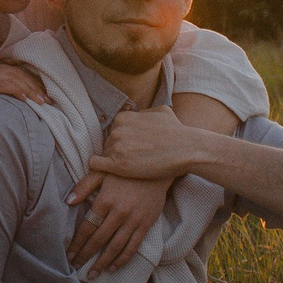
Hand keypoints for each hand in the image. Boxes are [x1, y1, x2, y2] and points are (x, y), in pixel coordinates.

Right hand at [0, 58, 49, 116]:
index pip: (15, 72)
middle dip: (35, 86)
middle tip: (49, 99)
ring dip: (30, 89)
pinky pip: (1, 84)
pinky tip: (26, 99)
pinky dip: (16, 90)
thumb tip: (8, 106)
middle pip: (17, 73)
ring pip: (13, 77)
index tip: (43, 95)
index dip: (31, 82)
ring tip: (42, 101)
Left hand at [66, 171, 171, 274]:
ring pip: (115, 247)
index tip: (69, 255)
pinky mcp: (147, 223)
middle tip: (75, 268)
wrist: (158, 164)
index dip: (77, 243)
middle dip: (86, 255)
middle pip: (99, 239)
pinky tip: (113, 268)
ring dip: (102, 262)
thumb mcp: (102, 170)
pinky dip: (123, 259)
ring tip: (92, 274)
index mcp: (105, 200)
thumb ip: (84, 186)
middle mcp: (119, 212)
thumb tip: (68, 201)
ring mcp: (134, 220)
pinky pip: (133, 246)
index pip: (87, 227)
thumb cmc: (126, 167)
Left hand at [79, 105, 204, 182]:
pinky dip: (100, 168)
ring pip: (105, 154)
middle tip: (135, 159)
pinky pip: (95, 164)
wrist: (186, 149)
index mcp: (123, 117)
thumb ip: (144, 112)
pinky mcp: (118, 165)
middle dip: (119, 150)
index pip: (114, 131)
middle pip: (109, 143)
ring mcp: (117, 147)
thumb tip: (138, 114)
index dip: (123, 140)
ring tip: (132, 166)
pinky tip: (112, 171)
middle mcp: (117, 130)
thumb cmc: (177, 131)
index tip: (134, 148)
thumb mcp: (160, 111)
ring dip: (115, 160)